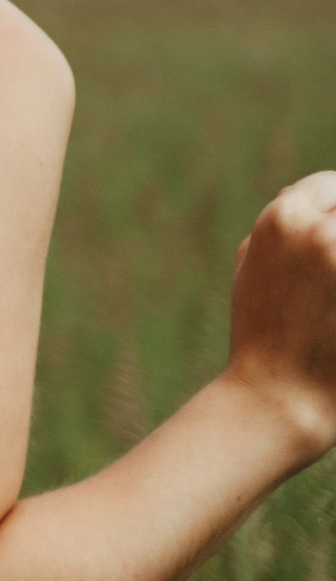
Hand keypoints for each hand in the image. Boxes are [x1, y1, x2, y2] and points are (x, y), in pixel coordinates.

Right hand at [224, 171, 335, 459]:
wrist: (281, 397)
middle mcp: (320, 232)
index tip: (329, 247)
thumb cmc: (263, 335)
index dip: (335, 207)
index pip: (330, 184)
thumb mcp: (253, 266)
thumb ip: (281, 228)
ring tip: (327, 296)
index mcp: (281, 217)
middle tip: (327, 275)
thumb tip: (297, 192)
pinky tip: (333, 312)